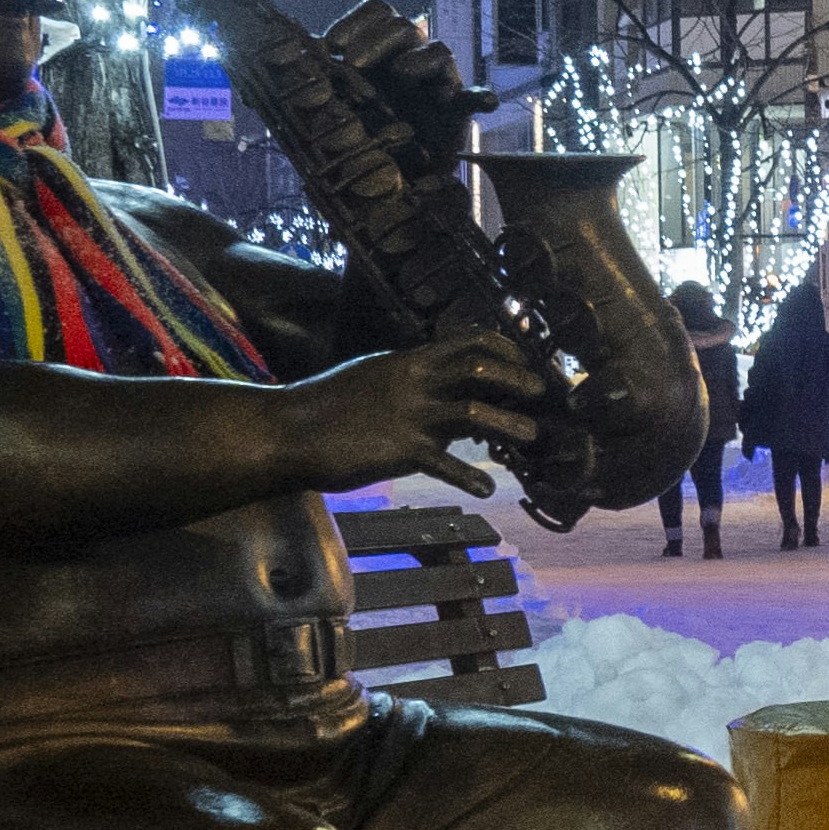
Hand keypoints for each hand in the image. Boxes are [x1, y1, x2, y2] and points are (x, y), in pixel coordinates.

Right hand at [292, 330, 551, 495]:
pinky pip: (447, 464)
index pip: (467, 339)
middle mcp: (415, 382)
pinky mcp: (401, 450)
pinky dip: (471, 478)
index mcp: (409, 361)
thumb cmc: (328, 406)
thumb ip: (411, 381)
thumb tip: (444, 388)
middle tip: (541, 393)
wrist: (287, 430)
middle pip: (480, 368)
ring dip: (511, 425)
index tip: (524, 362)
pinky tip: (486, 490)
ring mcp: (410, 415)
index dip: (504, 349)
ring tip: (531, 438)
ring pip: (476, 412)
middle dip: (518, 379)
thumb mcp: (374, 379)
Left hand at [319, 0, 485, 170]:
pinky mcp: (457, 109)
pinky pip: (474, 96)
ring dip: (418, 59)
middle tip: (352, 65)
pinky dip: (479, 96)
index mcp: (380, 47)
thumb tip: (279, 67)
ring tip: (400, 74)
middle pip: (402, 27)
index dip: (354, 22)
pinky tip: (483, 102)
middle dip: (376, 41)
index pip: (376, 13)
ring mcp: (436, 81)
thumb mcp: (334, 101)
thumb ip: (316, 80)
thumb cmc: (363, 129)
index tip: (331, 45)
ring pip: (438, 50)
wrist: (395, 174)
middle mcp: (409, 56)